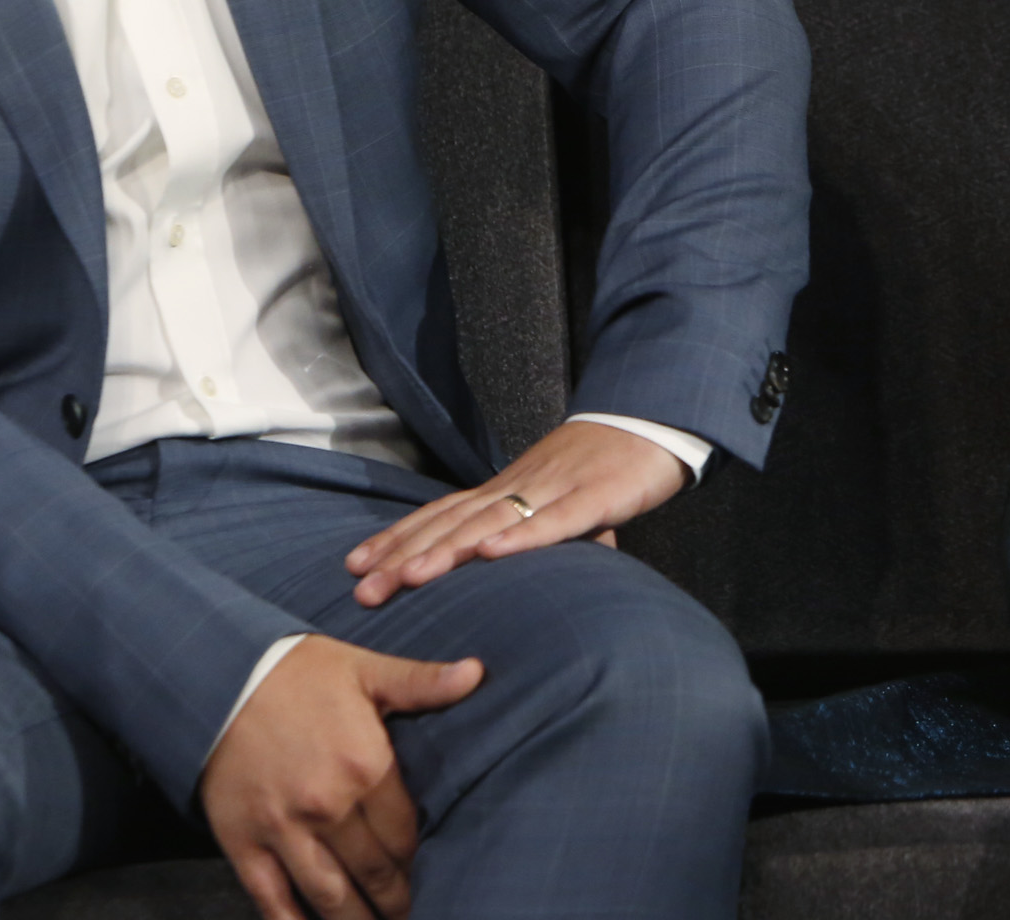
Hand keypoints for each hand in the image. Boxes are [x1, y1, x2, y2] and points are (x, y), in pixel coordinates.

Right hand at [202, 636, 481, 919]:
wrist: (218, 675)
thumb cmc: (297, 673)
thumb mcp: (365, 670)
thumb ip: (422, 683)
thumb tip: (477, 673)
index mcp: (366, 767)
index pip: (406, 836)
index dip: (420, 862)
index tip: (432, 875)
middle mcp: (328, 807)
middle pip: (374, 873)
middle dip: (396, 900)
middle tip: (411, 915)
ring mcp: (283, 830)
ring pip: (329, 896)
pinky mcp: (243, 843)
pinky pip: (272, 899)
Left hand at [344, 419, 687, 608]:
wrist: (655, 420)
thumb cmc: (605, 466)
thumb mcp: (558, 506)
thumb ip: (534, 536)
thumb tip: (520, 580)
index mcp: (508, 489)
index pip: (442, 513)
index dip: (398, 538)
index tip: (354, 564)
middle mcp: (520, 487)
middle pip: (453, 522)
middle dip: (404, 556)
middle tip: (363, 589)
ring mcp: (555, 490)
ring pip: (492, 522)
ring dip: (448, 551)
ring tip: (411, 577)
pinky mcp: (595, 498)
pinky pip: (554, 523)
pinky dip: (521, 539)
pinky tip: (491, 555)